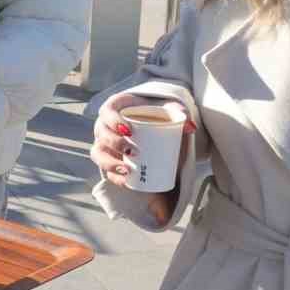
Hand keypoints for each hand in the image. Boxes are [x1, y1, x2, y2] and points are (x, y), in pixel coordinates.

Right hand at [91, 93, 192, 225]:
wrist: (156, 126)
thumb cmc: (158, 114)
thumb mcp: (168, 110)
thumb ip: (179, 114)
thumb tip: (191, 127)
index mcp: (116, 108)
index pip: (106, 111)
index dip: (113, 120)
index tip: (129, 130)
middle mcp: (105, 125)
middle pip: (102, 133)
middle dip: (114, 143)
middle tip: (133, 150)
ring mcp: (105, 143)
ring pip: (98, 153)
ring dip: (109, 162)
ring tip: (127, 170)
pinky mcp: (109, 159)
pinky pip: (105, 170)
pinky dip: (114, 176)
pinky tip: (126, 181)